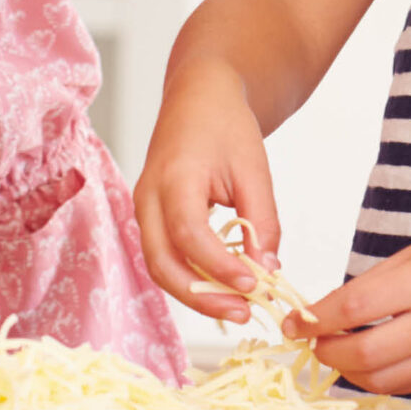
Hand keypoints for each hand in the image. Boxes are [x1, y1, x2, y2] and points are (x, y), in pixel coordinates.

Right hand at [133, 63, 281, 323]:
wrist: (198, 97)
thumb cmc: (226, 126)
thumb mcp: (255, 169)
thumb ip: (262, 222)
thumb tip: (267, 272)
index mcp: (174, 177)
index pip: (189, 234)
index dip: (219, 266)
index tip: (253, 285)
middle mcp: (148, 197)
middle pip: (162, 263)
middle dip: (201, 296)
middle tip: (242, 312)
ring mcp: (144, 209)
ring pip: (159, 267)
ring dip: (195, 293)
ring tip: (236, 307)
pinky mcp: (151, 218)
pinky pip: (164, 257)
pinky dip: (190, 278)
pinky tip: (223, 288)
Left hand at [292, 222, 410, 394]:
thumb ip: (370, 286)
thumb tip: (324, 314)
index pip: (353, 310)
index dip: (315, 320)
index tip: (296, 322)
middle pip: (362, 356)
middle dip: (326, 351)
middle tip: (313, 340)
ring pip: (379, 381)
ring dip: (347, 370)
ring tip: (338, 350)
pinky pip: (403, 387)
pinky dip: (377, 378)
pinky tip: (368, 359)